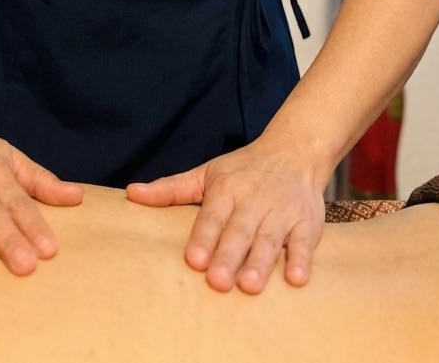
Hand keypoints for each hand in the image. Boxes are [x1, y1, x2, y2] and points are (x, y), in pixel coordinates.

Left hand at [126, 138, 324, 293]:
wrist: (294, 151)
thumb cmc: (243, 170)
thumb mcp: (205, 174)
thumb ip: (171, 189)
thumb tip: (131, 194)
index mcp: (226, 190)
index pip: (212, 216)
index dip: (203, 238)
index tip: (193, 260)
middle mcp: (253, 201)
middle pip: (239, 231)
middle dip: (229, 255)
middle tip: (218, 282)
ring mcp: (281, 212)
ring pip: (270, 239)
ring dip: (261, 262)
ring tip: (249, 286)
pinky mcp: (306, 222)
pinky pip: (305, 242)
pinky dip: (301, 259)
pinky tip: (296, 279)